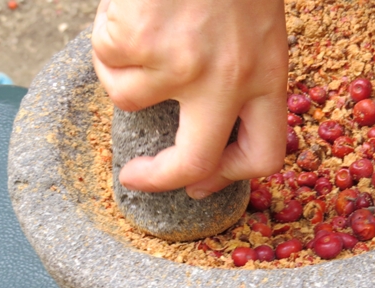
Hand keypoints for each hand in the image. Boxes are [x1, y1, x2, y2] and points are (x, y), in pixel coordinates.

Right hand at [92, 0, 287, 198]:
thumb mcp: (257, 31)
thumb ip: (242, 82)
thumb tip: (204, 136)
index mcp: (268, 75)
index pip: (264, 155)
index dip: (228, 178)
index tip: (199, 183)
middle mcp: (230, 78)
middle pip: (195, 162)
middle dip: (158, 179)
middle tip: (134, 178)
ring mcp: (183, 61)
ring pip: (129, 100)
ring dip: (124, 71)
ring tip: (140, 28)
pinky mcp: (141, 40)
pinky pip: (105, 60)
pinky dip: (108, 41)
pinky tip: (131, 11)